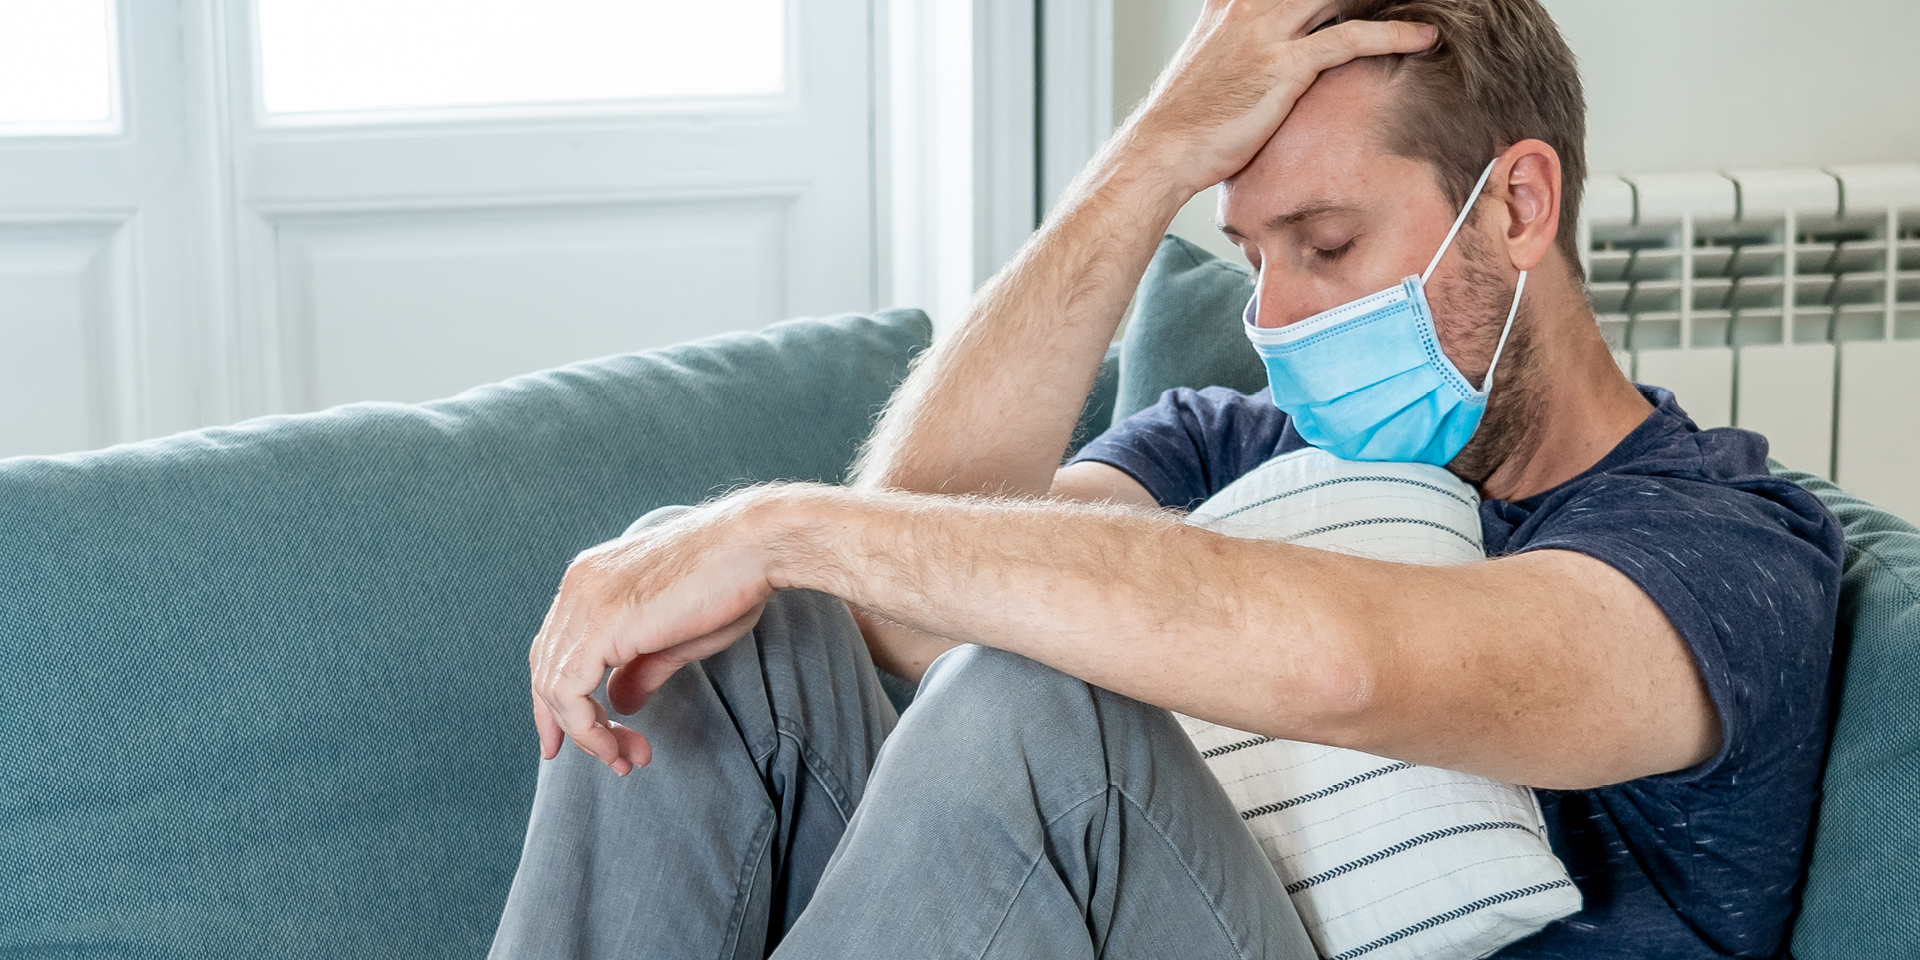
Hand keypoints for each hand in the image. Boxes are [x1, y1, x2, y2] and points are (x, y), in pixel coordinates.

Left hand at [527, 494, 777, 774]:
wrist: (756, 548)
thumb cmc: (731, 583)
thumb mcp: (675, 637)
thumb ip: (640, 669)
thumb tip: (619, 704)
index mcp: (590, 580)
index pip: (553, 648)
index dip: (559, 700)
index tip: (590, 738)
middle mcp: (577, 586)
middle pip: (545, 670)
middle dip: (575, 726)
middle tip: (616, 758)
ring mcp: (584, 601)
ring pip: (553, 688)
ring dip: (586, 735)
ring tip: (625, 759)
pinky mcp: (600, 623)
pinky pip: (569, 692)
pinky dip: (586, 729)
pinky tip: (615, 746)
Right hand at [1120, 0, 1435, 194]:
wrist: (1163, 151)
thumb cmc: (1189, 118)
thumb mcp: (1212, 60)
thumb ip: (1242, 40)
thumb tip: (1272, 53)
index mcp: (1232, 0)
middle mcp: (1249, 5)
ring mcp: (1267, 31)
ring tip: (1428, 0)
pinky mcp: (1284, 65)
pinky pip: (1352, 39)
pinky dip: (1394, 35)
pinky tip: (1424, 36)